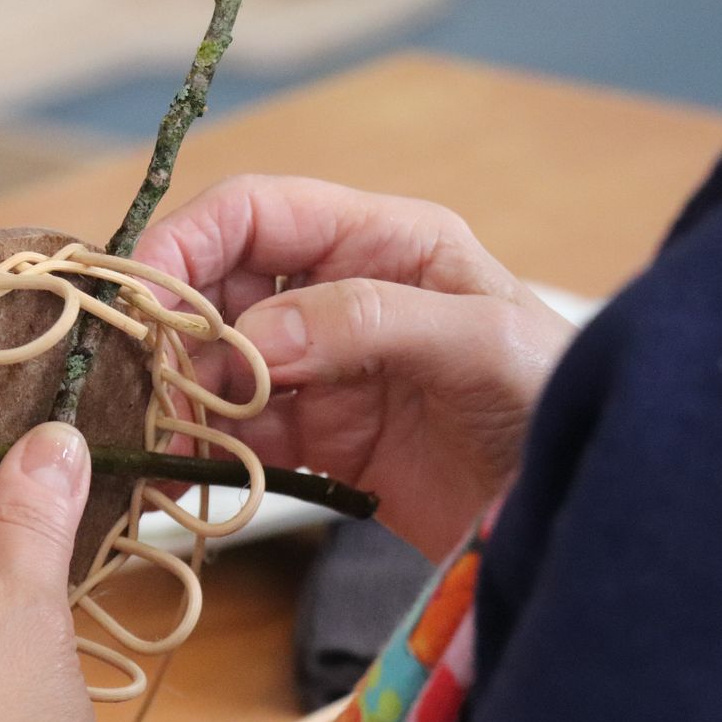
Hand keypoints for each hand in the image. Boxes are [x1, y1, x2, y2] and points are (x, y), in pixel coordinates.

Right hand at [137, 175, 574, 559]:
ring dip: (184, 398)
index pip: (257, 213)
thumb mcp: (479, 341)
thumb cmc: (553, 398)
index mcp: (382, 241)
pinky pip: (238, 434)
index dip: (189, 241)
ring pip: (219, 366)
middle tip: (155, 387)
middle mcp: (342, 294)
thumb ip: (370, 321)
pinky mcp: (319, 440)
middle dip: (179, 332)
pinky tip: (185, 476)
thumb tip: (255, 337)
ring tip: (168, 441)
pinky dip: (203, 452)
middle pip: (221, 289)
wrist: (578, 508)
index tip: (143, 295)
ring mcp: (325, 370)